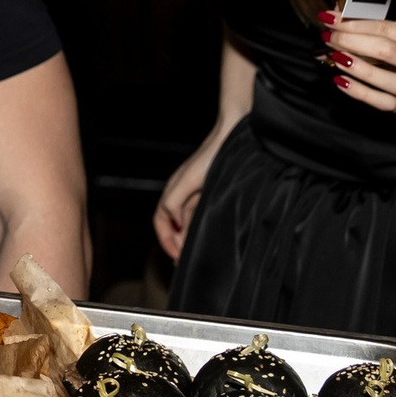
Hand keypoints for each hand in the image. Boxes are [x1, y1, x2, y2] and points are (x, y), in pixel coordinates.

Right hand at [153, 139, 216, 260]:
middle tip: (188, 259)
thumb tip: (175, 225)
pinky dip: (202, 226)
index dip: (166, 239)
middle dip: (179, 242)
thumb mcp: (188, 181)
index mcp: (173, 190)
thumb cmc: (212, 155)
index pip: (161, 220)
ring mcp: (199, 193)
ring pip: (190, 221)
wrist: (234, 137)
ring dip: (191, 236)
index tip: (177, 256)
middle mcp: (183, 193)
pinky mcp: (213, 193)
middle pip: (175, 224)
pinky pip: (203, 215)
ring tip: (199, 251)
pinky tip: (211, 235)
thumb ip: (173, 202)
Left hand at [324, 15, 395, 116]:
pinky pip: (386, 103)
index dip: (356, 24)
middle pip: (390, 52)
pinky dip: (362, 93)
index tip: (331, 20)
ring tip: (336, 58)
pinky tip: (343, 82)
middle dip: (354, 42)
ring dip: (360, 69)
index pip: (388, 29)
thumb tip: (334, 25)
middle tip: (330, 38)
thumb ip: (373, 33)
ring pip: (392, 81)